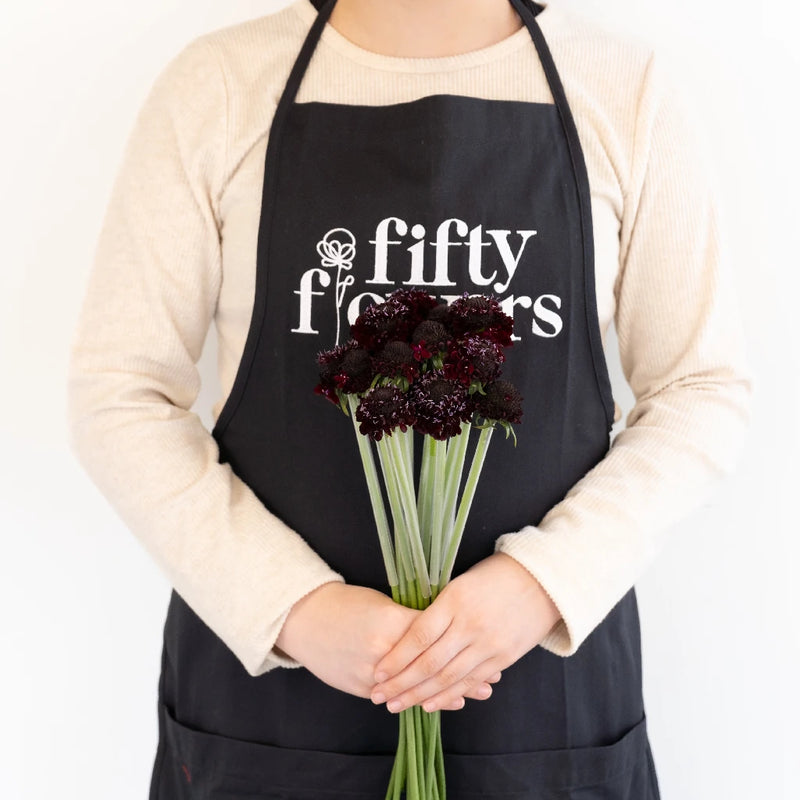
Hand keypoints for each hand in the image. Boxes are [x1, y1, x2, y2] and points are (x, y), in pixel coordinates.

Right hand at [275, 582, 500, 706]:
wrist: (305, 620)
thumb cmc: (346, 604)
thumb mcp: (382, 603)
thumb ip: (411, 617)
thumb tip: (444, 623)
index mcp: (390, 624)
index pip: (434, 636)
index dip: (462, 643)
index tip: (485, 646)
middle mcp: (382, 653)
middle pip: (430, 667)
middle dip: (462, 674)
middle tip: (490, 679)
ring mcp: (370, 674)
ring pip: (416, 687)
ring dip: (447, 691)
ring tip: (475, 692)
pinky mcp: (361, 688)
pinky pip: (396, 697)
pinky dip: (420, 698)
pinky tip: (440, 701)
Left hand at [370, 553, 561, 712]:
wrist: (542, 580)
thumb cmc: (495, 575)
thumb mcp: (460, 582)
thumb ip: (437, 608)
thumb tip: (408, 633)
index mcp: (455, 601)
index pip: (419, 637)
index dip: (396, 658)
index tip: (377, 672)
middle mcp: (470, 625)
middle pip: (429, 663)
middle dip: (401, 684)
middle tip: (379, 697)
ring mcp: (488, 644)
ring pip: (448, 678)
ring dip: (420, 696)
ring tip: (397, 705)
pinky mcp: (503, 658)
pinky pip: (471, 682)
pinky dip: (449, 695)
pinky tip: (430, 704)